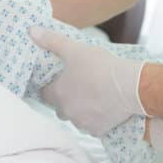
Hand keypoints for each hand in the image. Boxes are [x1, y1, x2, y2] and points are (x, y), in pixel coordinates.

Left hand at [29, 27, 145, 135]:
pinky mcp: (97, 131)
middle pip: (59, 107)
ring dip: (79, 110)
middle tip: (79, 86)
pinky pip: (90, 127)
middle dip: (65, 99)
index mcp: (57, 94)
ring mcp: (82, 123)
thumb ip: (52, 41)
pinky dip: (94, 119)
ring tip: (92, 95)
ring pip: (75, 117)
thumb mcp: (74, 49)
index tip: (60, 80)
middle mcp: (66, 112)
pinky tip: (102, 107)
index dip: (51, 86)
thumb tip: (32, 31)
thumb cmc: (101, 67)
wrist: (130, 87)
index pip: (45, 93)